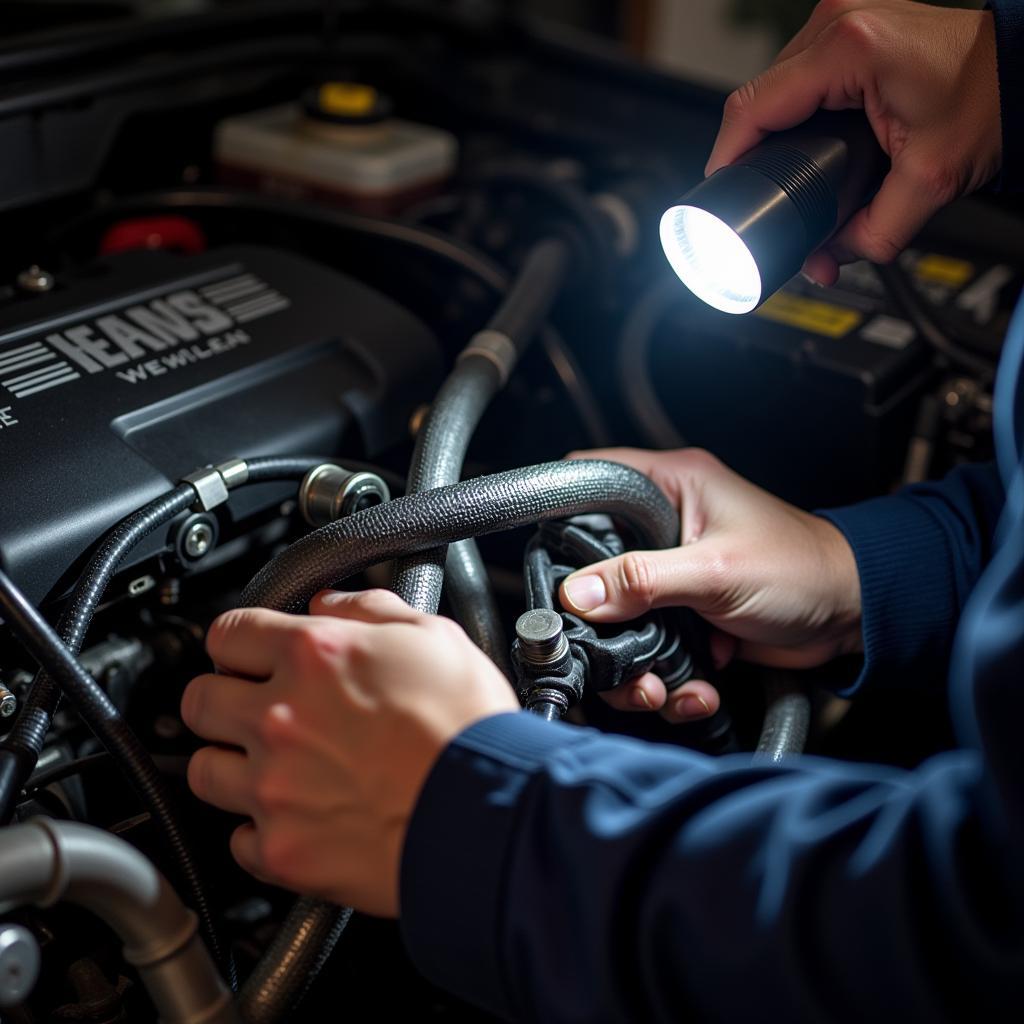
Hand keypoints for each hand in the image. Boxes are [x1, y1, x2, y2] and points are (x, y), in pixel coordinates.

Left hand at [181, 590, 517, 916]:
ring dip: (231, 764)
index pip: (228, 633)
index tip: (249, 654)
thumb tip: (331, 603)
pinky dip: (261, 830)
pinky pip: (239, 839)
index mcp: (315, 656)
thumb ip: (371, 609)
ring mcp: (274, 786)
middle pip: (198, 700)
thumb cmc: (469, 728)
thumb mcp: (435, 637)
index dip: (238, 641)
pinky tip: (298, 818)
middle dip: (221, 698)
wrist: (488, 817)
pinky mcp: (282, 849)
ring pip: (203, 770)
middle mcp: (281, 716)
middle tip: (254, 707)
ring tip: (274, 767)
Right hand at [558, 449, 860, 721]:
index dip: (560, 515)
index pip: (590, 481)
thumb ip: (644, 580)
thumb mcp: (717, 570)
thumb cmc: (802, 568)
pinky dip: (665, 677)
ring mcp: (671, 574)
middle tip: (606, 652)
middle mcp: (663, 525)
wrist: (853, 615)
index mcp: (670, 486)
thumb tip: (578, 594)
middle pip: (593, 565)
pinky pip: (650, 647)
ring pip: (618, 618)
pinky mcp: (683, 614)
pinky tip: (695, 690)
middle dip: (597, 620)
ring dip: (633, 664)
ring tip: (660, 688)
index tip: (548, 564)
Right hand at [707, 0, 1000, 283]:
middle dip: (752, 158)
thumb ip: (870, 234)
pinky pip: (796, 78)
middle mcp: (835, 24)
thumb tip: (828, 259)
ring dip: (771, 137)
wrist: (1023, 69)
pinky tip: (802, 144)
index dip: (726, 160)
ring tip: (784, 178)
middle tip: (760, 204)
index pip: (750, 109)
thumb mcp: (927, 183)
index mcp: (848, 52)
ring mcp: (839, 21)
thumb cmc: (991, 99)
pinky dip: (793, 115)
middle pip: (756, 101)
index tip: (721, 195)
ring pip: (772, 89)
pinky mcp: (846, 31)